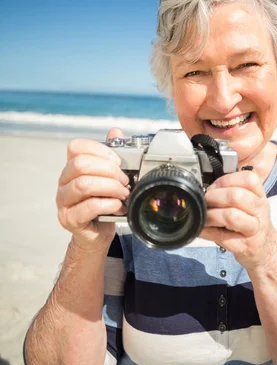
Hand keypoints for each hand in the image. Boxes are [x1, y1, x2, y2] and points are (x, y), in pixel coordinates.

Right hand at [56, 127, 129, 250]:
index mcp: (72, 167)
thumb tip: (115, 131)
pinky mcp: (69, 219)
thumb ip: (110, 155)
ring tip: (123, 193)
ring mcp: (63, 201)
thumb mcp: (109, 177)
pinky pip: (88, 207)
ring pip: (83, 185)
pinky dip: (108, 204)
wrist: (97, 233)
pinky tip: (117, 205)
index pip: (76, 147)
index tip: (118, 161)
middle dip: (108, 171)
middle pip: (80, 165)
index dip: (100, 150)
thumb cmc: (102, 204)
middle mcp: (64, 182)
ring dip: (110, 187)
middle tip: (124, 180)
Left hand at [200, 170, 276, 272]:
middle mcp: (260, 211)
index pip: (248, 179)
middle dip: (214, 197)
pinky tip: (202, 229)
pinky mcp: (245, 246)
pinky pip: (221, 236)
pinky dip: (206, 231)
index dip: (226, 180)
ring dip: (211, 215)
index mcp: (260, 197)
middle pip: (236, 196)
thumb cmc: (251, 223)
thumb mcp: (250, 204)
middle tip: (206, 201)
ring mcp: (254, 230)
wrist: (265, 250)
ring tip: (205, 217)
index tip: (214, 187)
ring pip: (230, 216)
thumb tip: (207, 187)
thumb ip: (234, 191)